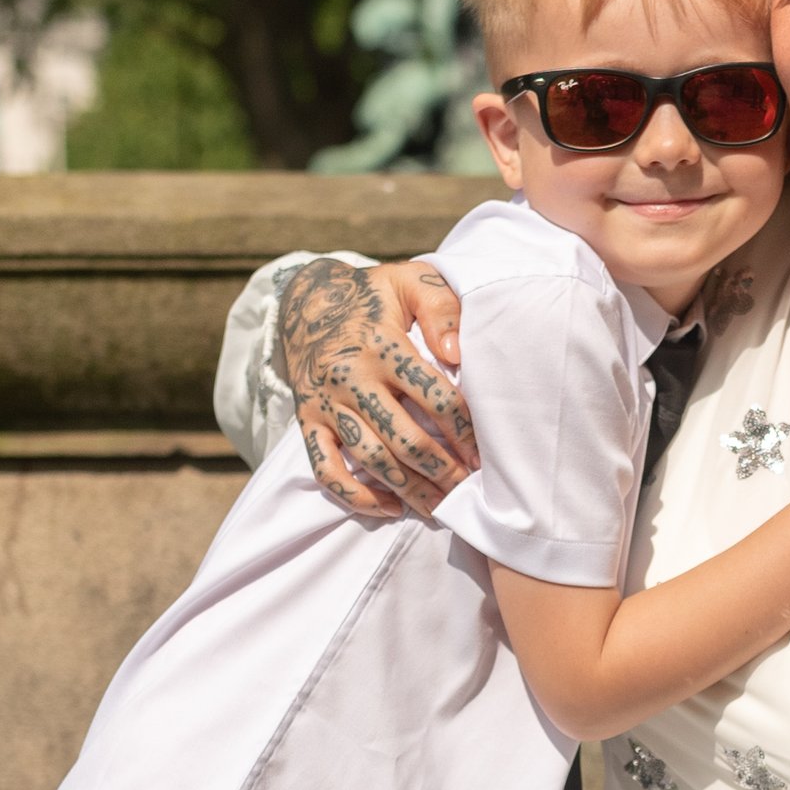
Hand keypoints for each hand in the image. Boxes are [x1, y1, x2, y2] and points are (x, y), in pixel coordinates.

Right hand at [277, 257, 474, 519]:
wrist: (308, 302)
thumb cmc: (374, 294)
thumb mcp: (410, 282)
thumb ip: (441, 308)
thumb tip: (457, 353)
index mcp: (381, 343)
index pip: (433, 396)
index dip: (463, 430)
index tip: (483, 452)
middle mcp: (351, 377)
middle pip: (405, 437)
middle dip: (443, 470)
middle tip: (468, 490)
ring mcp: (326, 403)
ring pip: (371, 459)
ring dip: (409, 490)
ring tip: (441, 508)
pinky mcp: (307, 421)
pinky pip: (326, 469)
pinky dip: (357, 496)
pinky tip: (390, 507)